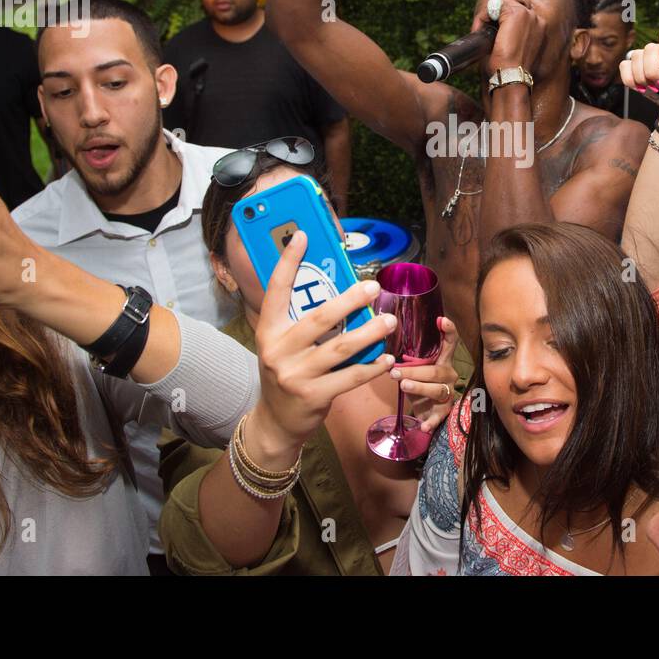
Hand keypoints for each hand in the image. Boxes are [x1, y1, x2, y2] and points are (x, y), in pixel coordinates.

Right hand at [246, 230, 397, 460]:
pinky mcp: (313, 396)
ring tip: (390, 321)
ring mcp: (295, 375)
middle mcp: (277, 351)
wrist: (275, 422)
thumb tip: (341, 291)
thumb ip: (301, 323)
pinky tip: (387, 359)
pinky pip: (350, 378)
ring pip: (340, 348)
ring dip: (370, 333)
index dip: (288, 262)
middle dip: (349, 300)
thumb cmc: (286, 373)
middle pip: (319, 318)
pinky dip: (371, 367)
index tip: (302, 236)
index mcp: (268, 331)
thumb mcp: (282, 345)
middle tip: (373, 287)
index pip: (276, 290)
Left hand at [393, 316, 458, 431]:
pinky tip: (423, 426)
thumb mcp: (415, 370)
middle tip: (395, 372)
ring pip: (437, 390)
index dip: (449, 331)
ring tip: (403, 386)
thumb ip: (406, 361)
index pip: (450, 343)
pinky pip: (438, 416)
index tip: (440, 320)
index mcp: (442, 361)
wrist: (427, 412)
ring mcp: (448, 393)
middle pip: (435, 371)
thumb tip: (382, 348)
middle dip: (414, 371)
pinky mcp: (443, 411)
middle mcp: (448, 375)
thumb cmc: (419, 384)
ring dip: (419, 387)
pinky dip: (431, 421)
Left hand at [484, 0, 546, 76]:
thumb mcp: (514, 49)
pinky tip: (480, 28)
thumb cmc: (511, 69)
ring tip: (480, 29)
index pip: (519, 11)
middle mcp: (537, 19)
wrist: (512, 75)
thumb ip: (510, 34)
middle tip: (483, 28)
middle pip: (510, 3)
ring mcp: (528, 14)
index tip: (491, 31)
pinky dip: (483, 15)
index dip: (502, 18)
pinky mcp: (516, 13)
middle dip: (495, 13)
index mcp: (539, 28)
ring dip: (488, 14)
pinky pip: (493, 5)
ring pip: (501, 3)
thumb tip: (492, 26)